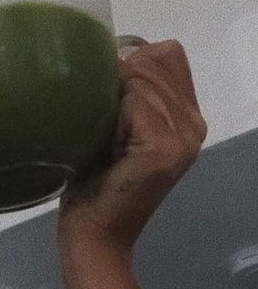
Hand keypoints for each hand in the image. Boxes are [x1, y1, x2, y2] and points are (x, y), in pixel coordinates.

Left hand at [57, 39, 206, 256]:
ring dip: (109, 103)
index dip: (129, 66)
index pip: (166, 54)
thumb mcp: (114, 128)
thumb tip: (110, 51)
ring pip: (140, 78)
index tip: (105, 103)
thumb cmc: (94, 185)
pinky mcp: (164, 148)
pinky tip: (104, 148)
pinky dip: (108, 118)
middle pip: (153, 59)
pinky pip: (132, 101)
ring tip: (102, 141)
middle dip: (116, 82)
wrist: (94, 237)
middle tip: (100, 127)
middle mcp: (194, 124)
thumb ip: (126, 92)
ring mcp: (183, 136)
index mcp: (188, 117)